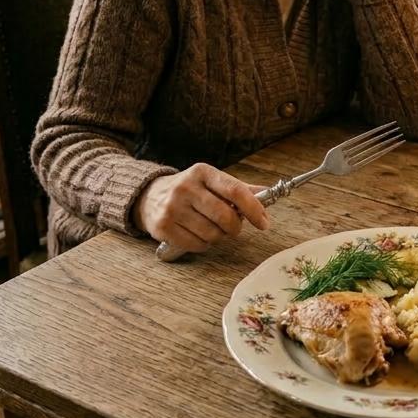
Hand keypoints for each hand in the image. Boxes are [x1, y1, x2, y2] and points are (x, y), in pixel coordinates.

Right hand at [132, 163, 269, 251]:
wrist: (149, 196)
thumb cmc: (190, 189)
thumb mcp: (212, 181)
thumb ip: (239, 188)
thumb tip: (268, 193)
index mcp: (203, 172)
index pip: (235, 191)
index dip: (254, 209)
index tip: (264, 223)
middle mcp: (186, 187)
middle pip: (225, 216)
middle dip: (235, 227)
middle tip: (234, 228)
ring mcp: (173, 208)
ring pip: (212, 233)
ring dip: (219, 237)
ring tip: (212, 228)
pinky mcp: (163, 227)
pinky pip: (197, 245)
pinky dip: (204, 245)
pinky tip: (198, 235)